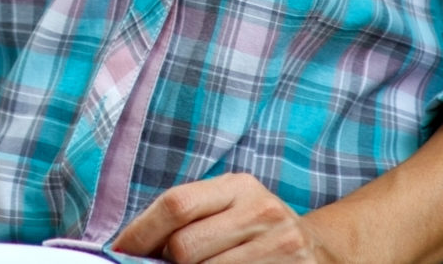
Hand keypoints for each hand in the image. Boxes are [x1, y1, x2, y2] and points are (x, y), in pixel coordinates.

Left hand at [115, 174, 340, 263]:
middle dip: (168, 263)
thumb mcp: (229, 210)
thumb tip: (128, 247)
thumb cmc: (257, 232)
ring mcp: (281, 245)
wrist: (323, 252)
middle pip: (186, 247)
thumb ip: (187, 220)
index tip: (120, 251)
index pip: (176, 205)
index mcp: (237, 187)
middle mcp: (261, 211)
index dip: (141, 233)